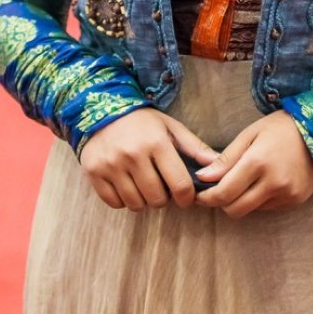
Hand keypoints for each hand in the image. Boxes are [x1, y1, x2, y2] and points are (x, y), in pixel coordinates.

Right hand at [79, 108, 218, 211]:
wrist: (101, 109)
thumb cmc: (142, 122)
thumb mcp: (171, 128)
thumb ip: (195, 147)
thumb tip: (219, 165)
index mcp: (156, 142)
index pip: (180, 185)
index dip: (187, 198)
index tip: (185, 197)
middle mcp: (133, 154)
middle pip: (157, 199)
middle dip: (164, 199)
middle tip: (162, 188)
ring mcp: (111, 165)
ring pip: (135, 204)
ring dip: (143, 200)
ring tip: (144, 185)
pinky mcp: (94, 173)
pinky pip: (114, 203)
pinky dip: (123, 200)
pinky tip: (127, 185)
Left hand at [194, 111, 312, 219]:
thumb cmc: (280, 128)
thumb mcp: (249, 135)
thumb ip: (226, 159)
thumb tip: (202, 177)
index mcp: (257, 162)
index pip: (224, 193)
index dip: (207, 198)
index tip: (199, 195)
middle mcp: (273, 183)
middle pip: (235, 209)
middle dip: (222, 203)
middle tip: (218, 191)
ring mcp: (286, 194)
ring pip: (251, 210)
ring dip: (241, 201)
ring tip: (244, 182)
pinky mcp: (295, 201)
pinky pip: (268, 208)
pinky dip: (259, 200)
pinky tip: (264, 182)